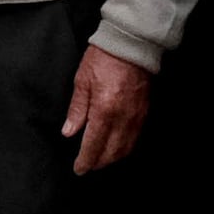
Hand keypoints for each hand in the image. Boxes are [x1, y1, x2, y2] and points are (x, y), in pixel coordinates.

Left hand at [64, 44, 152, 176]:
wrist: (130, 44)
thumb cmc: (103, 59)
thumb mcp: (82, 81)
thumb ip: (77, 110)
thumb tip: (69, 132)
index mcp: (104, 110)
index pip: (93, 145)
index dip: (85, 161)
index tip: (79, 169)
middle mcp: (123, 118)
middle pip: (112, 153)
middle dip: (98, 163)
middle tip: (87, 166)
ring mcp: (136, 117)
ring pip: (125, 149)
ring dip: (112, 158)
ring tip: (99, 159)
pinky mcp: (144, 112)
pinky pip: (134, 138)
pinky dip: (124, 147)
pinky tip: (115, 146)